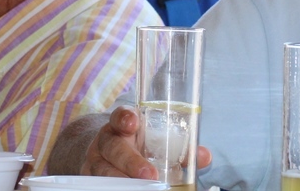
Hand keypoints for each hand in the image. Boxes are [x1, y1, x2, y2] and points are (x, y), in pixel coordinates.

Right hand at [82, 106, 211, 178]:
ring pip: (104, 170)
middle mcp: (107, 140)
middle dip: (130, 161)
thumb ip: (181, 147)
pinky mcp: (94, 177)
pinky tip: (127, 190)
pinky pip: (102, 184)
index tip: (133, 123)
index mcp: (122, 124)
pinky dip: (114, 187)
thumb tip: (204, 156)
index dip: (125, 118)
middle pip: (113, 148)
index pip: (119, 116)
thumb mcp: (155, 139)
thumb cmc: (138, 143)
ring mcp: (97, 160)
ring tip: (141, 188)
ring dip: (122, 180)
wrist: (106, 153)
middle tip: (150, 174)